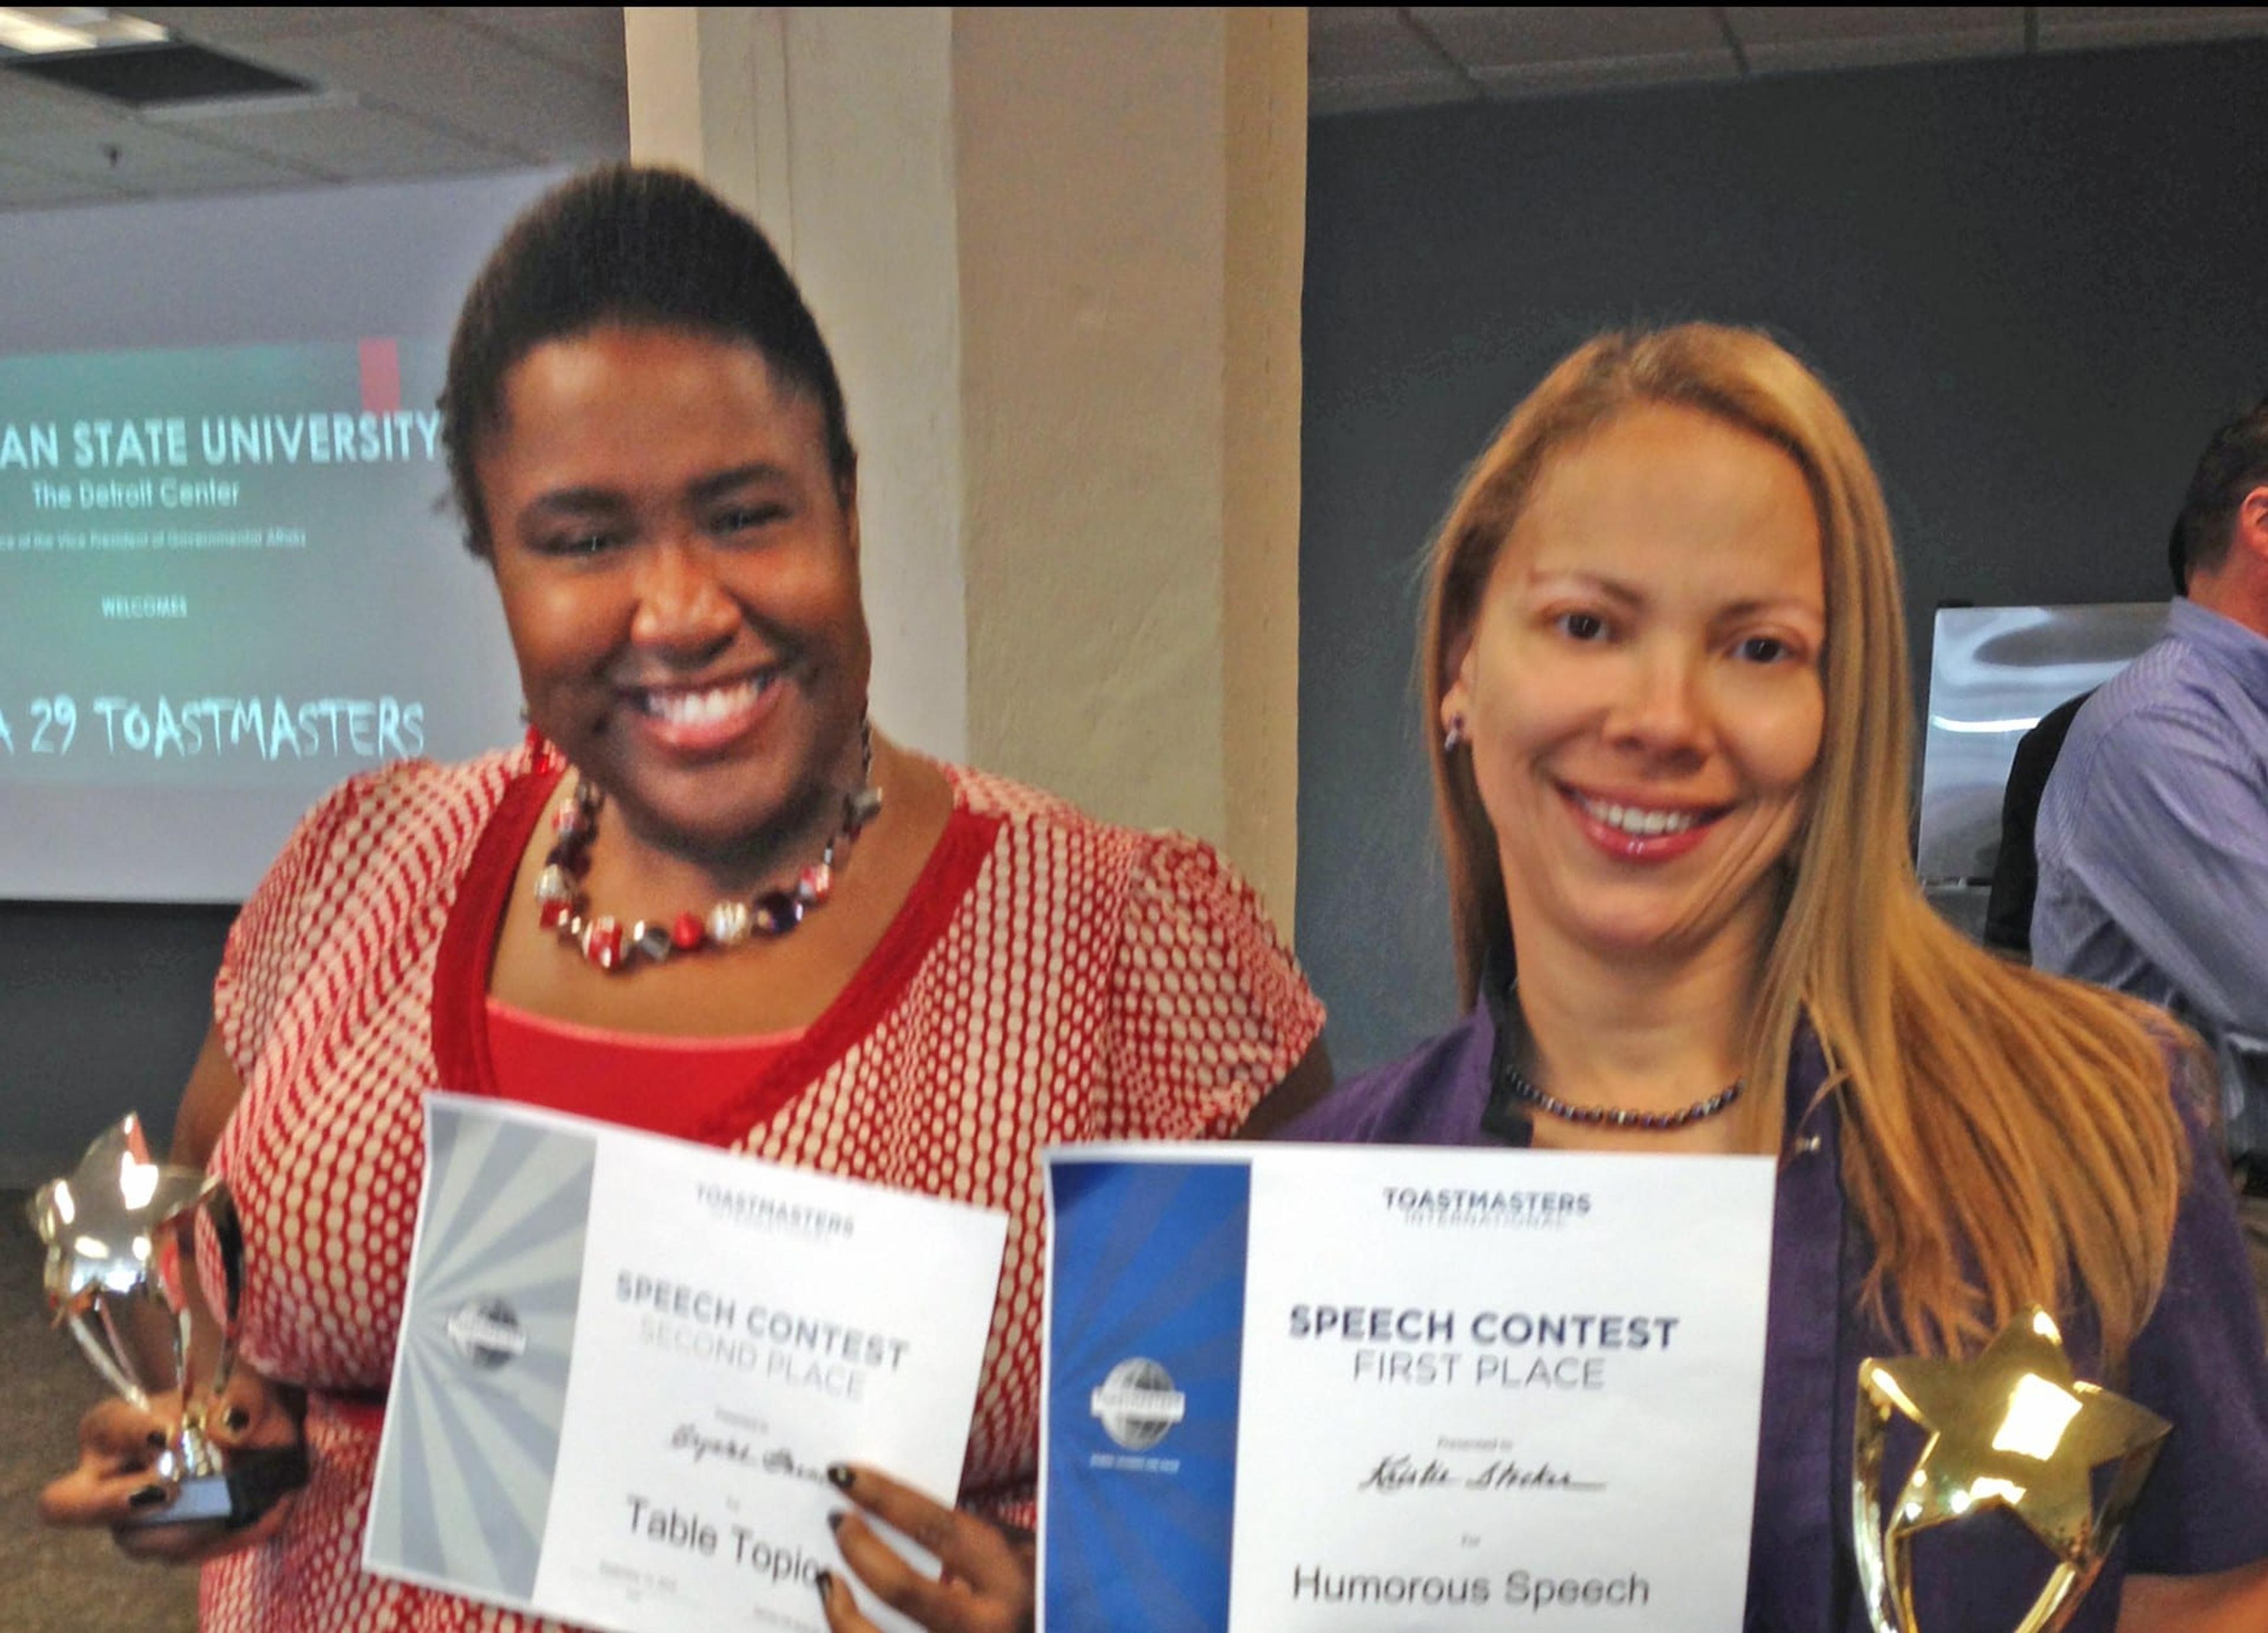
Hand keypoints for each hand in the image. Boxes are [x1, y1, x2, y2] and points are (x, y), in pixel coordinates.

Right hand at [38, 1362, 304, 1564]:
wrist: (258, 1432)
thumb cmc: (237, 1402)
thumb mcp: (250, 1388)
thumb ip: (243, 1400)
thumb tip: (227, 1427)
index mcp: (116, 1427)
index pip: (106, 1428)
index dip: (133, 1433)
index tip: (171, 1433)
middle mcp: (108, 1478)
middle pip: (65, 1505)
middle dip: (111, 1504)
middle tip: (167, 1491)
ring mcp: (132, 1519)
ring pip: (135, 1541)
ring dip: (185, 1528)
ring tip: (228, 1507)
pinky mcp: (167, 1545)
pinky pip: (187, 1554)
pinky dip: (227, 1537)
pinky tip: (260, 1513)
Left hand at [818, 1463, 1033, 1632]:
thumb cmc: (1046, 1599)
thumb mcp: (1031, 1560)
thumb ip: (985, 1537)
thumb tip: (908, 1508)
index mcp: (1012, 1583)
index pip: (939, 1529)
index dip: (886, 1499)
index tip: (845, 1474)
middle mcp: (989, 1628)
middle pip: (904, 1589)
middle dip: (860, 1549)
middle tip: (838, 1521)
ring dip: (841, 1611)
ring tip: (828, 1578)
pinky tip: (842, 1620)